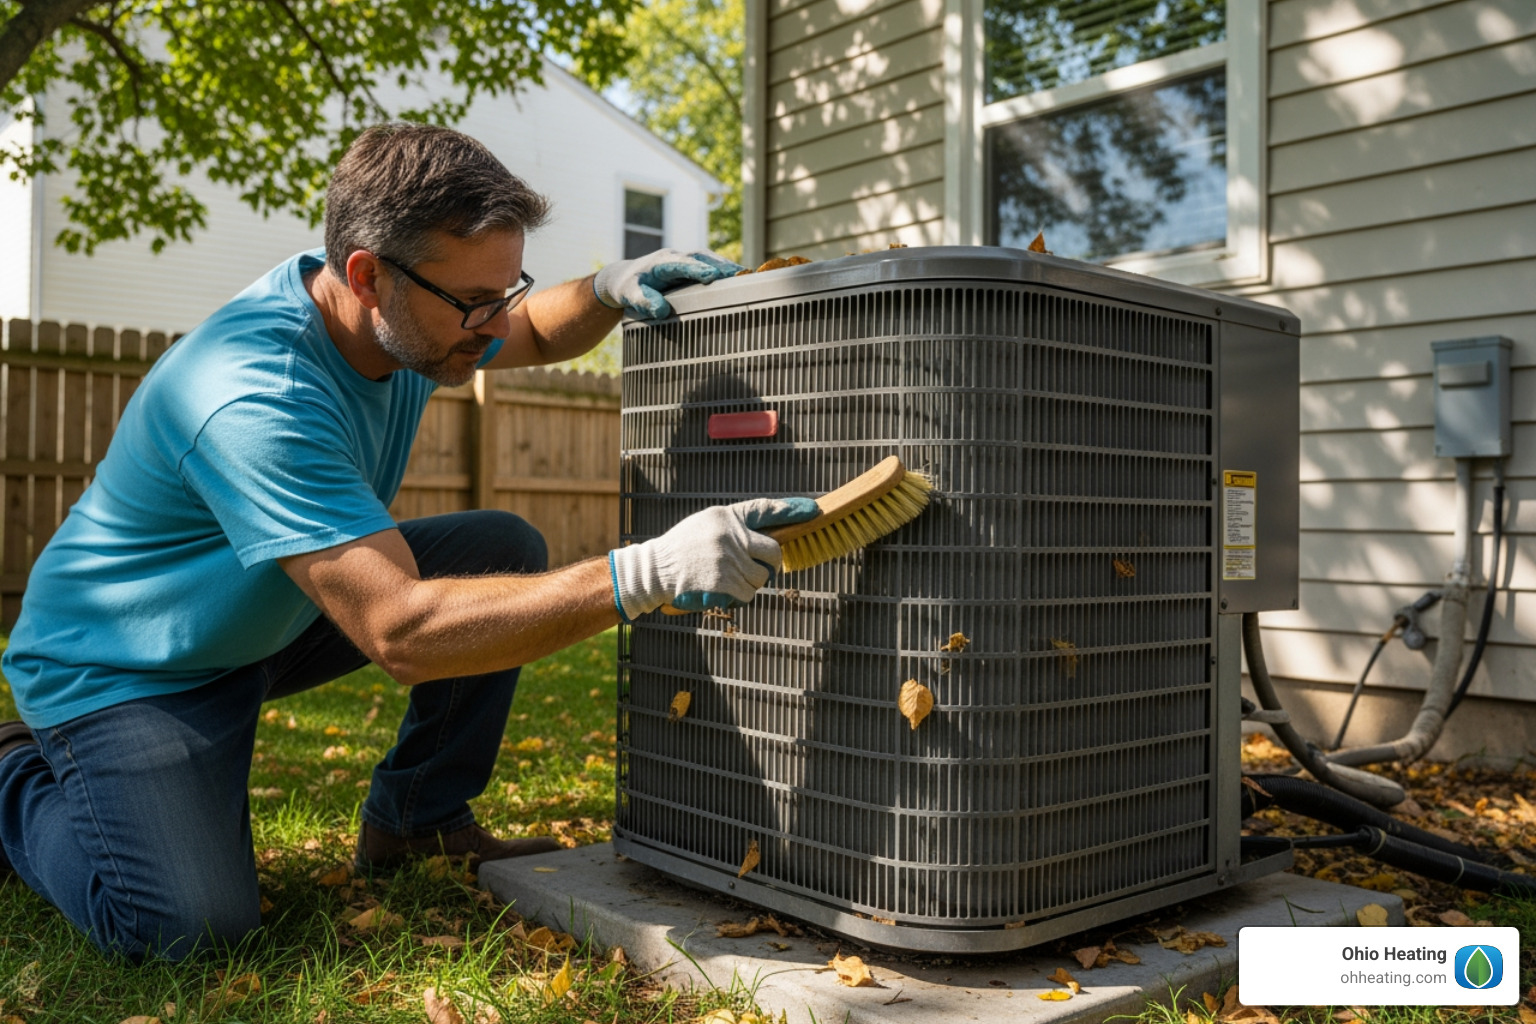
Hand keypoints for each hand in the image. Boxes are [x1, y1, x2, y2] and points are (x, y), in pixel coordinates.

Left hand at [593, 248, 745, 319]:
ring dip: (727, 267)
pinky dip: (724, 272)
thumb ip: (644, 301)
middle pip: (702, 257)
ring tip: (747, 277)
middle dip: (720, 265)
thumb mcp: (630, 295)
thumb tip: (660, 311)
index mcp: (662, 261)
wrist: (625, 278)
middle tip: (740, 275)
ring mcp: (685, 261)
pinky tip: (740, 281)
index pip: (682, 263)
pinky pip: (710, 266)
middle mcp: (677, 257)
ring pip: (709, 260)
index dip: (698, 269)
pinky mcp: (691, 268)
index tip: (712, 275)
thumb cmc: (628, 287)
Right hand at [608, 496, 819, 619]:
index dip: (790, 510)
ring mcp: (728, 558)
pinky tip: (724, 592)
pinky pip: (748, 594)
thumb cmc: (682, 549)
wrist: (654, 570)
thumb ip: (734, 528)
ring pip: (761, 578)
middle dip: (770, 564)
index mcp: (726, 516)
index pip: (765, 509)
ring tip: (729, 580)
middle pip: (773, 552)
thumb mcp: (706, 525)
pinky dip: (740, 598)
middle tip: (758, 569)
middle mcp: (730, 534)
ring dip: (750, 584)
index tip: (813, 510)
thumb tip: (766, 540)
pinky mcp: (723, 580)